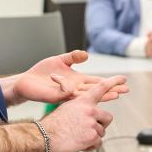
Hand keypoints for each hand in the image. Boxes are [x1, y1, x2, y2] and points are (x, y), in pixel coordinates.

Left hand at [12, 50, 128, 104]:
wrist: (25, 82)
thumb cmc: (41, 73)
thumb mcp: (60, 60)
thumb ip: (73, 57)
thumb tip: (86, 54)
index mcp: (77, 81)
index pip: (97, 82)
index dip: (110, 82)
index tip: (123, 82)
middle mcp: (75, 89)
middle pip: (97, 90)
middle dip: (112, 90)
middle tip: (126, 91)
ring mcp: (67, 94)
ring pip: (88, 95)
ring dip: (102, 96)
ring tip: (115, 95)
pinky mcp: (57, 96)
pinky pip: (68, 92)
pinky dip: (74, 89)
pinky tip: (80, 87)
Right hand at [41, 76, 125, 151]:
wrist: (45, 135)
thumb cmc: (53, 123)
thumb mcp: (68, 107)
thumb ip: (81, 107)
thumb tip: (90, 112)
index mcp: (84, 101)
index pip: (101, 88)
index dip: (113, 82)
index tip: (123, 79)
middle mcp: (90, 110)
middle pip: (108, 118)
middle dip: (101, 125)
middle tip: (90, 129)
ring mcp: (92, 124)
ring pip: (102, 132)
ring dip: (93, 137)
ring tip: (78, 136)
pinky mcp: (92, 137)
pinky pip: (98, 143)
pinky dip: (91, 146)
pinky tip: (79, 143)